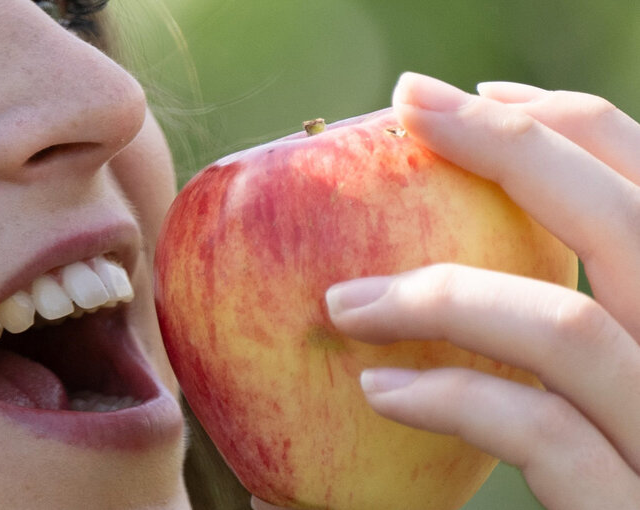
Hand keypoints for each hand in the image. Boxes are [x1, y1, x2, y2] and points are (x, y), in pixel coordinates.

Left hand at [323, 73, 639, 508]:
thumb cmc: (613, 481)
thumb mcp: (611, 395)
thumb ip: (558, 333)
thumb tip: (410, 268)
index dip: (575, 128)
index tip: (475, 100)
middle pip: (634, 225)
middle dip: (515, 147)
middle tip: (408, 107)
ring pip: (574, 329)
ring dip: (441, 292)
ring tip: (341, 300)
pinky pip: (542, 432)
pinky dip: (452, 396)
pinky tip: (379, 388)